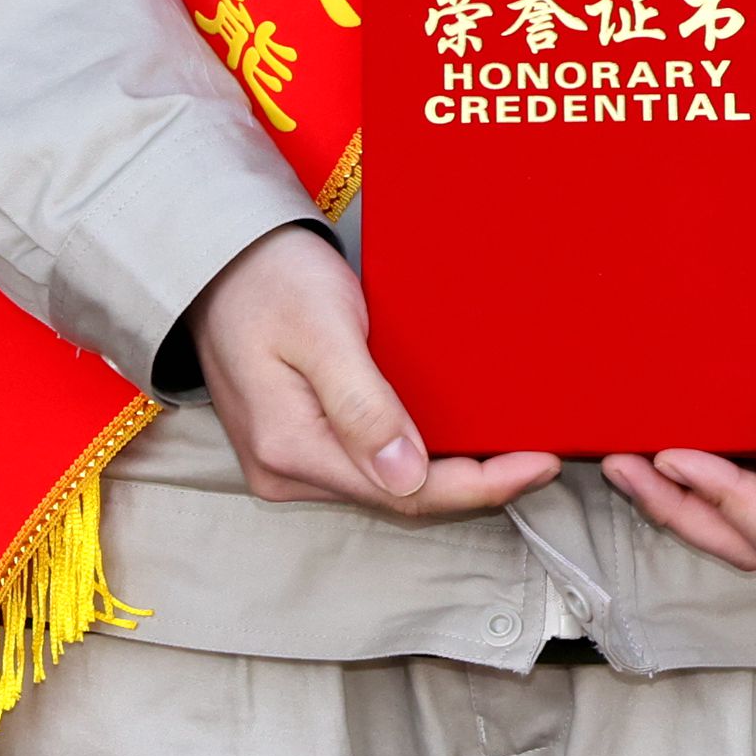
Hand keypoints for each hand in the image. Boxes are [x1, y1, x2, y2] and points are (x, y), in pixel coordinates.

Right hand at [185, 224, 558, 521]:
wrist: (212, 256)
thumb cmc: (267, 277)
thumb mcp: (322, 329)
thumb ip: (363, 404)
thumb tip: (409, 477)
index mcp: (291, 450)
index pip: (405, 493)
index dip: (480, 486)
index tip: (540, 463)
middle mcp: (285, 472)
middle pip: (400, 499)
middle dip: (474, 485)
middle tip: (543, 458)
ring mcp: (288, 464)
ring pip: (387, 487)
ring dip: (450, 474)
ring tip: (514, 453)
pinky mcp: (296, 444)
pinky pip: (369, 466)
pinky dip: (419, 457)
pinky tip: (457, 442)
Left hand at [604, 210, 755, 571]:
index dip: (725, 504)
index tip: (675, 454)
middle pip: (750, 536)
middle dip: (683, 513)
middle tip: (624, 467)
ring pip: (733, 512)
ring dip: (674, 498)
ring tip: (620, 460)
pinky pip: (729, 466)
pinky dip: (684, 466)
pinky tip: (649, 436)